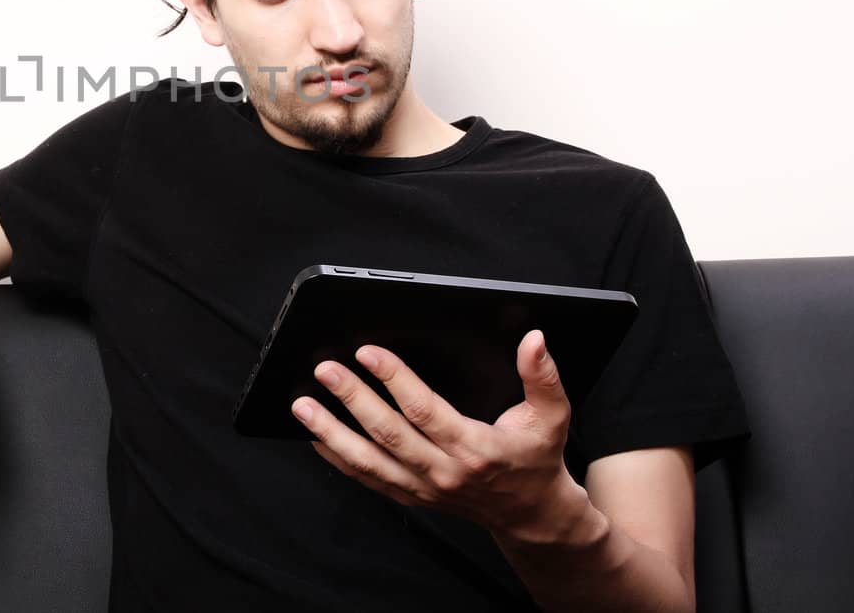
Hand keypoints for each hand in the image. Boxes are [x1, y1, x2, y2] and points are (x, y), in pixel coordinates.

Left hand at [292, 329, 588, 544]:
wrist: (530, 513)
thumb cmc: (536, 458)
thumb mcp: (551, 415)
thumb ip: (542, 376)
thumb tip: (534, 339)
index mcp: (475, 447)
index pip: (425, 411)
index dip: (394, 379)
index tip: (368, 353)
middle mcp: (444, 471)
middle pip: (388, 434)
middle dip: (352, 399)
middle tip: (325, 370)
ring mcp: (423, 487)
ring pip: (367, 461)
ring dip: (331, 432)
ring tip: (302, 405)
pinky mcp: (411, 495)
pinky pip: (367, 479)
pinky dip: (337, 459)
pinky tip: (314, 436)